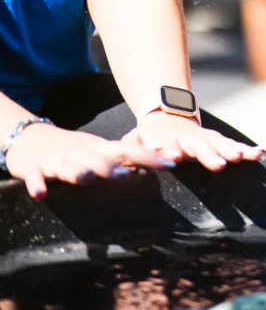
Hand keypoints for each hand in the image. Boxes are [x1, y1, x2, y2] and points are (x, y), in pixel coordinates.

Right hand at [4, 124, 175, 198]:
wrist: (28, 137)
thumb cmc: (70, 148)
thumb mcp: (98, 150)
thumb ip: (122, 157)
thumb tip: (154, 163)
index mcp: (99, 148)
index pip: (128, 150)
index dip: (149, 156)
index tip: (171, 163)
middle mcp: (80, 152)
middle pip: (99, 158)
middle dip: (112, 166)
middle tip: (128, 174)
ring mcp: (56, 159)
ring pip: (69, 166)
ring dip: (79, 172)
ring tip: (88, 179)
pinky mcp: (32, 167)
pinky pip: (34, 177)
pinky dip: (36, 184)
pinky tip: (40, 194)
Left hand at [125, 112, 262, 171]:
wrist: (165, 113)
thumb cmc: (149, 135)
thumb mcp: (134, 140)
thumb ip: (128, 147)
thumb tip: (117, 157)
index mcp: (162, 137)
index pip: (164, 143)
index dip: (167, 148)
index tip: (171, 155)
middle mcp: (185, 136)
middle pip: (197, 145)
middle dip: (207, 154)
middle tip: (218, 164)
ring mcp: (202, 137)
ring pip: (216, 143)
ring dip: (228, 150)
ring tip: (239, 157)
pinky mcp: (214, 139)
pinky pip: (230, 144)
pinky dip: (244, 148)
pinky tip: (257, 152)